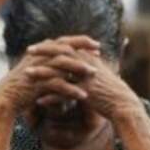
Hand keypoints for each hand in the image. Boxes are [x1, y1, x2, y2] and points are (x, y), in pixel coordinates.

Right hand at [0, 36, 100, 111]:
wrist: (7, 96)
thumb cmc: (25, 84)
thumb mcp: (39, 70)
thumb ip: (53, 63)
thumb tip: (70, 62)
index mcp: (41, 51)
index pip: (64, 41)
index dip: (81, 41)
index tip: (96, 45)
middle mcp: (40, 56)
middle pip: (65, 48)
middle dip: (83, 49)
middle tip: (99, 53)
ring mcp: (38, 69)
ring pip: (63, 65)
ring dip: (80, 68)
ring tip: (95, 73)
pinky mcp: (38, 83)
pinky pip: (58, 85)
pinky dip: (71, 90)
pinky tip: (83, 96)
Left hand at [26, 45, 140, 121]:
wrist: (122, 104)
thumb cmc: (107, 89)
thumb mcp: (96, 72)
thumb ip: (85, 62)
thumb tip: (75, 54)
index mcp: (88, 58)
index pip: (66, 47)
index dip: (50, 45)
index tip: (36, 45)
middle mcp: (87, 65)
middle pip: (61, 54)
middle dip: (44, 51)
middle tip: (28, 51)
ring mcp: (87, 78)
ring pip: (60, 73)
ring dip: (42, 73)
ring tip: (27, 74)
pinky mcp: (87, 92)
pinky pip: (64, 94)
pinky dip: (51, 97)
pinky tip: (39, 101)